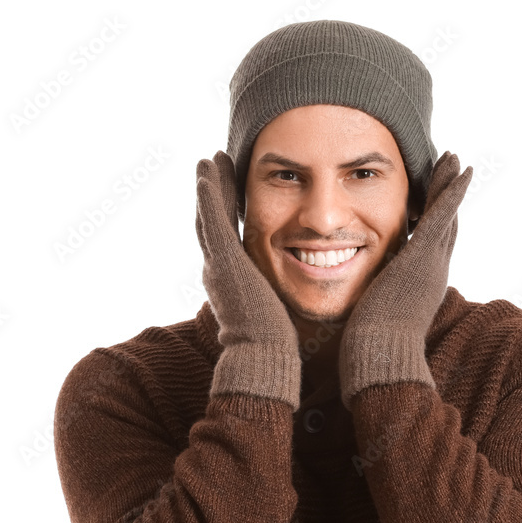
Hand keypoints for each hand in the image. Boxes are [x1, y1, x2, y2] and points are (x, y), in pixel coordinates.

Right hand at [196, 151, 301, 408]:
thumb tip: (313, 305)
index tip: (233, 197)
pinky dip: (209, 190)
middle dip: (213, 197)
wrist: (264, 362)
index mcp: (235, 286)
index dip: (229, 219)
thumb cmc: (279, 352)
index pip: (229, 244)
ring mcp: (218, 264)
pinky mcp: (222, 258)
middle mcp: (220, 273)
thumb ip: (287, 308)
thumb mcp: (281, 322)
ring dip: (208, 185)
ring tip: (209, 160)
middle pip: (213, 225)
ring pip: (208, 215)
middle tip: (211, 170)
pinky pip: (212, 215)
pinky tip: (209, 166)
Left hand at [338, 151, 472, 409]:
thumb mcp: (370, 324)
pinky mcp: (424, 255)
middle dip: (447, 200)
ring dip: (451, 186)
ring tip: (455, 160)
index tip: (430, 204)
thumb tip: (354, 315)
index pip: (426, 248)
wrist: (378, 362)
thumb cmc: (369, 353)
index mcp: (417, 288)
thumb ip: (367, 310)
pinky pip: (442, 213)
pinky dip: (452, 190)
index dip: (432, 224)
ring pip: (447, 215)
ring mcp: (431, 263)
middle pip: (443, 228)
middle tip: (454, 173)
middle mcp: (431, 274)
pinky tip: (458, 167)